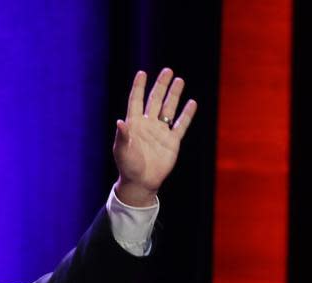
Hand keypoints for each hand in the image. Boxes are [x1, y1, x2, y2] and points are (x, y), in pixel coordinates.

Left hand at [113, 68, 196, 206]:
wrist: (141, 182)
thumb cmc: (128, 167)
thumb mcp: (122, 151)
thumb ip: (122, 136)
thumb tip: (120, 122)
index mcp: (134, 124)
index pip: (136, 101)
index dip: (139, 87)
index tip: (142, 73)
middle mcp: (148, 125)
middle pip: (155, 100)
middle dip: (161, 86)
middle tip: (168, 71)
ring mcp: (160, 132)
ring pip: (169, 109)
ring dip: (174, 95)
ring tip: (179, 80)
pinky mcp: (172, 142)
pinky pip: (181, 125)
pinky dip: (187, 114)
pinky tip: (192, 103)